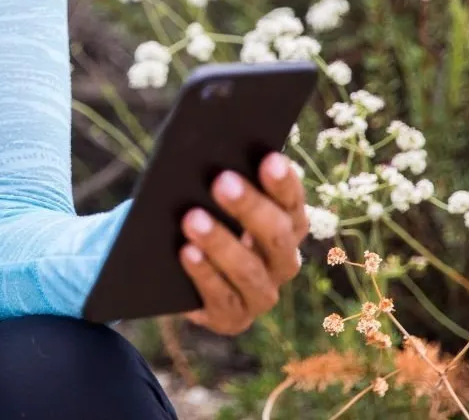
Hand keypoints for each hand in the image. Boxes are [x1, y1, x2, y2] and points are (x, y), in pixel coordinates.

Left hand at [178, 152, 308, 334]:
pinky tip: (187, 252)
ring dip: (222, 243)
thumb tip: (210, 151)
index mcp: (287, 225)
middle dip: (250, 208)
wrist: (175, 271)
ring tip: (193, 218)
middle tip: (221, 182)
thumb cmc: (202, 216)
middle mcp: (283, 262)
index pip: (292, 202)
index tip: (268, 158)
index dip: (283, 182)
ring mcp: (261, 294)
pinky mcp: (234, 318)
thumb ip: (223, 178)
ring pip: (250, 271)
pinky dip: (205, 274)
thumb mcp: (213, 197)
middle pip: (276, 236)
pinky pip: (223, 298)